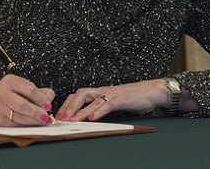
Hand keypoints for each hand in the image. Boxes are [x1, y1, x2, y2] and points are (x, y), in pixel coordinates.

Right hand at [0, 74, 54, 125]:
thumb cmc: (9, 93)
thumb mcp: (21, 86)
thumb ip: (38, 91)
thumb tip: (49, 98)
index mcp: (10, 81)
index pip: (29, 89)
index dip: (41, 98)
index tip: (48, 105)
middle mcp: (2, 93)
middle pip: (23, 105)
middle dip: (37, 112)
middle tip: (46, 117)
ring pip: (20, 117)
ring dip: (34, 121)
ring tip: (42, 121)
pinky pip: (16, 125)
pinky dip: (26, 126)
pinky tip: (32, 124)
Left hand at [55, 79, 170, 121]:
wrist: (150, 91)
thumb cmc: (131, 97)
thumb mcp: (112, 102)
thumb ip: (100, 107)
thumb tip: (86, 117)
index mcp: (98, 92)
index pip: (77, 95)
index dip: (67, 105)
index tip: (59, 115)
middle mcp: (102, 91)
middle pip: (80, 94)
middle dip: (69, 106)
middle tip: (61, 118)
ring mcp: (111, 94)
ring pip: (92, 100)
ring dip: (80, 111)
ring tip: (71, 120)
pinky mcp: (121, 99)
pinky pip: (107, 105)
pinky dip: (99, 112)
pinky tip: (92, 118)